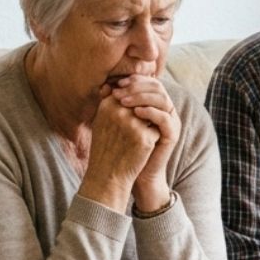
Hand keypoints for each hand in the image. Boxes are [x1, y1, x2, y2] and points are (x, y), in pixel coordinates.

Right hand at [80, 83, 158, 211]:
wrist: (107, 174)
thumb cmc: (106, 147)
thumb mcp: (102, 121)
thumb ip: (112, 102)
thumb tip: (122, 84)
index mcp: (107, 105)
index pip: (131, 92)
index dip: (137, 102)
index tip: (133, 115)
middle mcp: (119, 112)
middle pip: (144, 102)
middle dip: (145, 112)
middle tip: (136, 129)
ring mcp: (132, 124)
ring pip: (152, 115)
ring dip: (150, 124)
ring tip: (137, 137)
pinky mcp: (144, 137)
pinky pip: (157, 129)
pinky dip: (153, 137)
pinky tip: (143, 147)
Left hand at [111, 75, 179, 211]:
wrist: (137, 172)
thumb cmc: (125, 147)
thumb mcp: (119, 122)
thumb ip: (115, 105)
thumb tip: (104, 86)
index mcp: (156, 104)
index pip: (149, 83)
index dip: (134, 80)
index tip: (117, 83)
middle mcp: (166, 110)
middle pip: (157, 87)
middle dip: (137, 87)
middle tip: (119, 90)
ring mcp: (171, 121)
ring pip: (162, 99)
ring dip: (142, 97)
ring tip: (124, 100)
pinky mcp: (172, 134)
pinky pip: (165, 118)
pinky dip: (151, 112)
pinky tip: (136, 112)